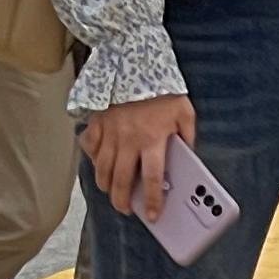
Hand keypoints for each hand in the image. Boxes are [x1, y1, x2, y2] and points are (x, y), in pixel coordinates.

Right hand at [81, 93, 196, 224]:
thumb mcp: (184, 113)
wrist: (134, 63)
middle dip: (122, 200)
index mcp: (152, 140)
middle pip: (121, 180)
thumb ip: (188, 136)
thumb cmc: (162, 90)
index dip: (151, 201)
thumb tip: (189, 156)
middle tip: (126, 209)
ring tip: (111, 192)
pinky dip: (92, 158)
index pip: (151, 179)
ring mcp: (110, 132)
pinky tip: (98, 163)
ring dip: (105, 185)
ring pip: (102, 168)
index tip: (152, 215)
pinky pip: (89, 146)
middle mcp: (128, 140)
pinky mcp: (97, 122)